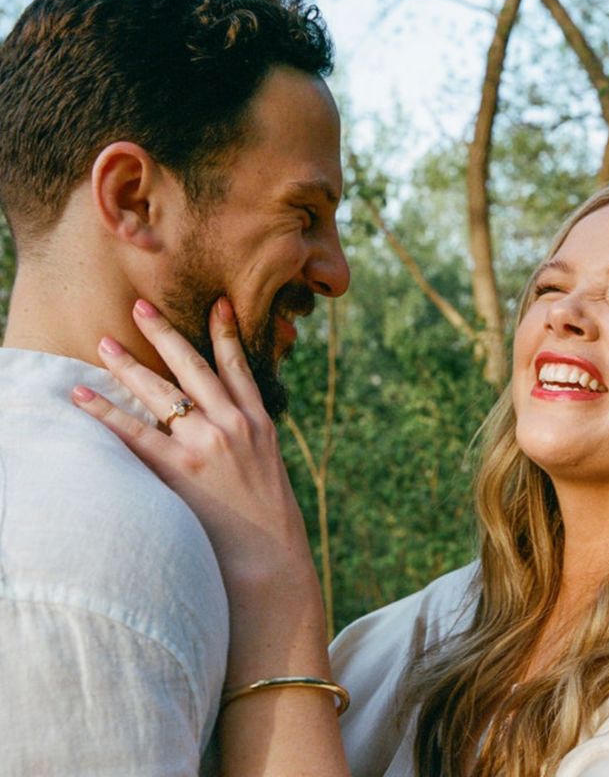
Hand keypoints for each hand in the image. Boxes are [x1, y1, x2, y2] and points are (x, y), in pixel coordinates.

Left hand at [72, 297, 315, 590]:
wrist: (271, 557)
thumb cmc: (270, 518)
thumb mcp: (269, 467)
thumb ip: (249, 440)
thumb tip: (226, 427)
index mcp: (260, 422)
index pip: (239, 367)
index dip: (226, 333)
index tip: (216, 304)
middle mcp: (234, 424)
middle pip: (194, 368)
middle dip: (165, 334)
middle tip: (140, 307)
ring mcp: (208, 444)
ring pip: (162, 393)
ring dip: (129, 366)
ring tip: (105, 343)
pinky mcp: (182, 469)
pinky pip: (136, 433)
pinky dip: (106, 412)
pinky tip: (83, 395)